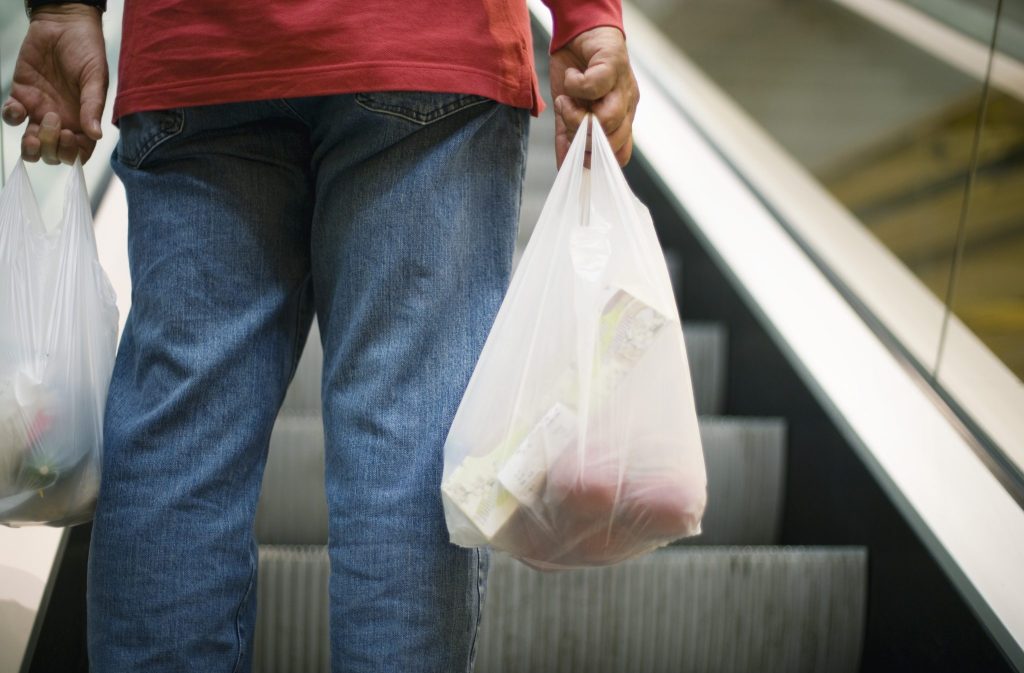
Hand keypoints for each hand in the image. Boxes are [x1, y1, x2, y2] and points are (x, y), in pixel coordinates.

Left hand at [2, 5, 107, 164]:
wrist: (63, 24)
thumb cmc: (86, 50)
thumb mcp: (95, 77)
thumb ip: (93, 106)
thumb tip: (95, 134)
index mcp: (83, 121)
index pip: (78, 153)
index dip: (72, 154)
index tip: (70, 136)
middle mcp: (62, 121)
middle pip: (52, 154)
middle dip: (50, 148)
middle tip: (53, 122)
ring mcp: (40, 110)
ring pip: (30, 144)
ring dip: (29, 145)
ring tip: (32, 130)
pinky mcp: (22, 95)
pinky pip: (12, 117)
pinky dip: (12, 116)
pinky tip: (17, 106)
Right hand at [549, 26, 638, 167]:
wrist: (577, 32)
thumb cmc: (576, 73)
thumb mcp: (568, 111)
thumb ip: (568, 138)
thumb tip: (564, 167)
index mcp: (620, 120)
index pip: (620, 154)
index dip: (596, 159)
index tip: (574, 152)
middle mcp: (626, 105)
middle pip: (611, 141)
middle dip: (582, 136)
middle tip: (566, 118)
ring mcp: (623, 86)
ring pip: (606, 119)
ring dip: (576, 113)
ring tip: (565, 98)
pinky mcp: (614, 64)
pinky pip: (596, 86)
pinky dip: (576, 85)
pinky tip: (571, 77)